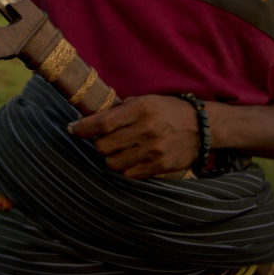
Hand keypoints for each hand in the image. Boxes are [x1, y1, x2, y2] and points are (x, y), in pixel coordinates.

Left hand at [68, 95, 199, 178]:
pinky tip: (130, 158)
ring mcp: (154, 150)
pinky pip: (129, 174)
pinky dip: (124, 168)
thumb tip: (93, 117)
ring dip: (110, 158)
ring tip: (118, 150)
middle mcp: (147, 130)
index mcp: (141, 109)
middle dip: (98, 144)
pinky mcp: (160, 166)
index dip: (83, 127)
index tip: (72, 128)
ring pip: (113, 163)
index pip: (103, 122)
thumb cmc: (168, 110)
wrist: (202, 127)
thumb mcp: (146, 100)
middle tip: (103, 140)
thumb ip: (121, 109)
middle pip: (104, 146)